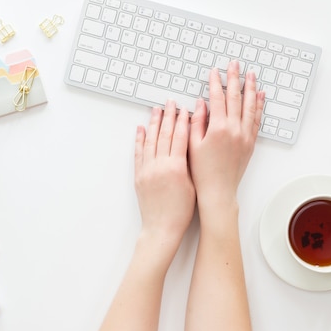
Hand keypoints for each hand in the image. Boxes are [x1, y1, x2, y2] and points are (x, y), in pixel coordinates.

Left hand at [134, 100, 195, 242]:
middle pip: (164, 135)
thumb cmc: (181, 211)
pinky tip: (141, 129)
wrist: (162, 228)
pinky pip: (138, 153)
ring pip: (150, 140)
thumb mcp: (192, 185)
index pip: (180, 137)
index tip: (184, 110)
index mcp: (177, 167)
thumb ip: (189, 164)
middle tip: (170, 103)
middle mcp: (160, 165)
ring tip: (156, 110)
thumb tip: (188, 145)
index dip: (183, 121)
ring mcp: (147, 170)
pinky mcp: (139, 176)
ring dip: (153, 123)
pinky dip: (139, 140)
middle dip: (168, 116)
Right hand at [189, 61, 264, 208]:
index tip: (214, 72)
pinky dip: (259, 106)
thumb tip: (200, 103)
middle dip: (234, 79)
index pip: (217, 98)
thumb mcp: (192, 145)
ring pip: (250, 106)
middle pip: (236, 98)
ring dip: (250, 88)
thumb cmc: (202, 172)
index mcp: (218, 129)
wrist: (218, 191)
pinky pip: (257, 120)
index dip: (215, 83)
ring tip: (251, 74)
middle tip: (234, 64)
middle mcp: (234, 130)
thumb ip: (196, 122)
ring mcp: (245, 136)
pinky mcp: (250, 143)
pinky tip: (260, 96)